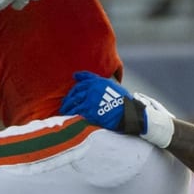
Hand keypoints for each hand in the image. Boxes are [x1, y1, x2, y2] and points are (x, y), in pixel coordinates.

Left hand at [61, 71, 175, 146]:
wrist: (129, 114)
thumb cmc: (124, 103)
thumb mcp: (116, 89)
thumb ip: (105, 87)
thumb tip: (101, 88)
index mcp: (100, 81)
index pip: (86, 78)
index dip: (79, 78)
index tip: (74, 77)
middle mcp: (94, 88)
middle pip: (76, 90)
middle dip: (69, 97)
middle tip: (65, 102)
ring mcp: (91, 99)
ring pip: (74, 101)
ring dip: (67, 106)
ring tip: (64, 111)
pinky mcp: (90, 110)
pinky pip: (78, 111)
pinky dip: (72, 114)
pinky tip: (68, 116)